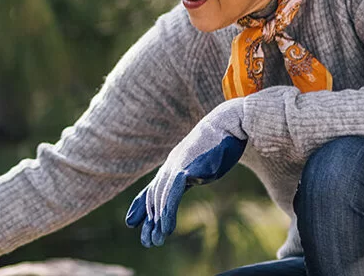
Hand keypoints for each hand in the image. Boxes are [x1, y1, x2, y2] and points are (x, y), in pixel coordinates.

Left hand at [125, 98, 247, 247]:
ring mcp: (177, 165)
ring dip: (157, 221)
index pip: (154, 187)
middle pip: (154, 195)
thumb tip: (193, 177)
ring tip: (156, 240)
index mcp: (175, 163)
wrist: (230, 122)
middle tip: (148, 242)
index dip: (142, 205)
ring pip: (160, 197)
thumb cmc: (222, 142)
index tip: (133, 222)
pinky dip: (167, 212)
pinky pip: (172, 194)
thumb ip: (194, 169)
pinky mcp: (187, 168)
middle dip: (150, 220)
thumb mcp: (203, 159)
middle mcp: (172, 164)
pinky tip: (166, 227)